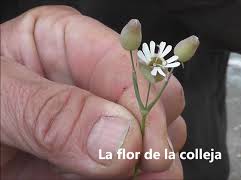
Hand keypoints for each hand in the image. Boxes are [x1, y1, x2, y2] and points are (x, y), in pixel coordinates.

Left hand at [1, 5, 185, 178]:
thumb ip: (51, 113)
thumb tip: (118, 137)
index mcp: (69, 43)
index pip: (129, 63)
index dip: (145, 104)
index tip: (146, 149)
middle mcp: (94, 79)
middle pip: (157, 96)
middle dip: (157, 134)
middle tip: (146, 169)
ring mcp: (104, 118)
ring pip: (160, 132)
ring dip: (154, 161)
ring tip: (131, 179)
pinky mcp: (104, 153)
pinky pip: (141, 163)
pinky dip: (141, 176)